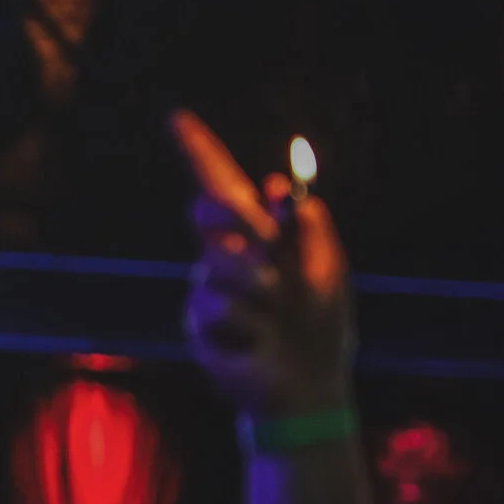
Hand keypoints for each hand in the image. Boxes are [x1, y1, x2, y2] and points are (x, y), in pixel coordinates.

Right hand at [169, 110, 354, 417]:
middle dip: (230, 217)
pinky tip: (257, 340)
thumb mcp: (327, 269)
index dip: (199, 151)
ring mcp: (208, 288)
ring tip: (275, 312)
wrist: (307, 386)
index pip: (223, 185)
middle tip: (258, 242)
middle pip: (208, 210)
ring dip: (258, 285)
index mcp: (260, 237)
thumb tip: (275, 183)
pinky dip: (249, 321)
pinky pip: (219, 305)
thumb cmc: (322, 328)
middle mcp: (228, 256)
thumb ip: (306, 227)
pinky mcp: (199, 323)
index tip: (177, 117)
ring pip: (220, 262)